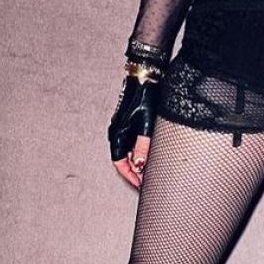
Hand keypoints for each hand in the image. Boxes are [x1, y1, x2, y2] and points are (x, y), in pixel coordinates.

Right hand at [108, 71, 161, 189]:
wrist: (144, 79)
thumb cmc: (144, 98)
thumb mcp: (146, 126)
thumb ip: (142, 146)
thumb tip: (140, 164)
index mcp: (118, 135)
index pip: (120, 163)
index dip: (129, 176)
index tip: (139, 184)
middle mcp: (117, 132)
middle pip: (122, 159)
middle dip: (133, 172)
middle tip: (144, 180)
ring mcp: (121, 127)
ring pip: (126, 151)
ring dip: (135, 162)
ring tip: (147, 169)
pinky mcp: (127, 123)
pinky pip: (129, 143)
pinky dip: (136, 151)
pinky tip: (145, 152)